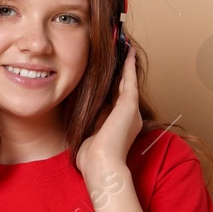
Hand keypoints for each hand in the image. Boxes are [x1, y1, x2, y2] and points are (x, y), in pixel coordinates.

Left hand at [75, 41, 140, 179]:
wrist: (101, 165)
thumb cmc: (91, 157)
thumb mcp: (88, 133)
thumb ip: (90, 119)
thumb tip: (82, 106)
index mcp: (118, 123)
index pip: (113, 97)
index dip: (111, 82)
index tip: (107, 69)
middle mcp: (128, 116)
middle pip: (122, 86)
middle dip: (119, 69)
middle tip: (118, 51)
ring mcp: (130, 110)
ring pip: (127, 80)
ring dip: (125, 63)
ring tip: (123, 46)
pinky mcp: (130, 105)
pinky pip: (129, 80)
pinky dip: (128, 65)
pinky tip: (127, 52)